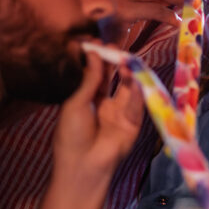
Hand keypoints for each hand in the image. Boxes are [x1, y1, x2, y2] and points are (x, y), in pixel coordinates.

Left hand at [53, 49, 143, 179]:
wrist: (83, 165)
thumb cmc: (71, 135)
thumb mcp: (76, 103)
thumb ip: (89, 79)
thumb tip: (93, 54)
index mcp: (88, 101)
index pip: (96, 76)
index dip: (98, 60)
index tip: (98, 43)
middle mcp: (106, 105)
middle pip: (114, 79)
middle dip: (115, 63)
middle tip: (116, 47)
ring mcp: (121, 113)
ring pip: (127, 89)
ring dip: (127, 75)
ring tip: (126, 60)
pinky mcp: (134, 123)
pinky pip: (137, 105)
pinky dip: (137, 91)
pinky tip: (134, 79)